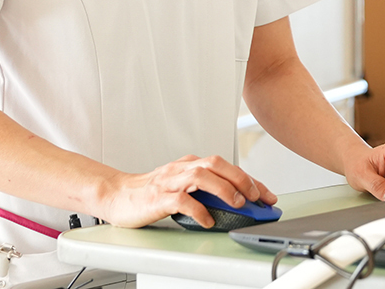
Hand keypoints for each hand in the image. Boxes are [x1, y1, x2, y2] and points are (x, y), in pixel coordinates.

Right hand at [97, 154, 276, 228]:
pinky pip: (182, 200)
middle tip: (257, 196)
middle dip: (241, 179)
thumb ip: (205, 190)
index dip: (250, 180)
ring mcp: (170, 181)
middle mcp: (182, 168)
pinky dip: (198, 210)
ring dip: (224, 190)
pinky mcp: (158, 197)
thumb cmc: (150, 192)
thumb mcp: (182, 186)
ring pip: (202, 177)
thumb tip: (237, 202)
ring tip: (238, 204)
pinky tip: (208, 220)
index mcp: (190, 164)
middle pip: (217, 164)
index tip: (268, 194)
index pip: (227, 167)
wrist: (116, 195)